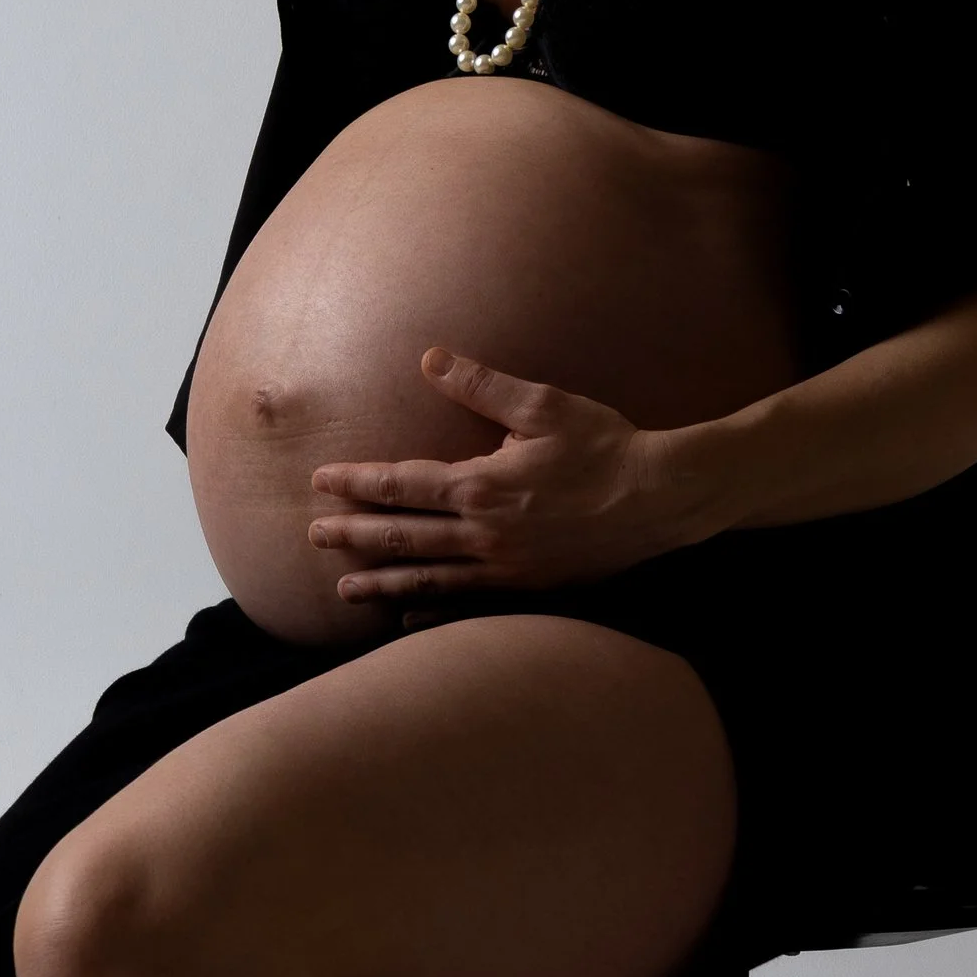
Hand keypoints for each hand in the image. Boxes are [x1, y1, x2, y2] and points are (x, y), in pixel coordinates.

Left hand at [308, 348, 687, 605]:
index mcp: (482, 486)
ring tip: (343, 588)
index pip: (402, 484)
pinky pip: (467, 604)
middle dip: (354, 535)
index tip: (322, 482)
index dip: (357, 484)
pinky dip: (431, 611)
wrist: (662, 498)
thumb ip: (482, 386)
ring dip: (381, 581)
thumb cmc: (606, 445)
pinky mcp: (528, 588)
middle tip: (314, 536)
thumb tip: (430, 360)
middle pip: (403, 537)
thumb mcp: (544, 405)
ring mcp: (506, 568)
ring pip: (428, 578)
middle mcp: (486, 534)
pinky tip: (405, 617)